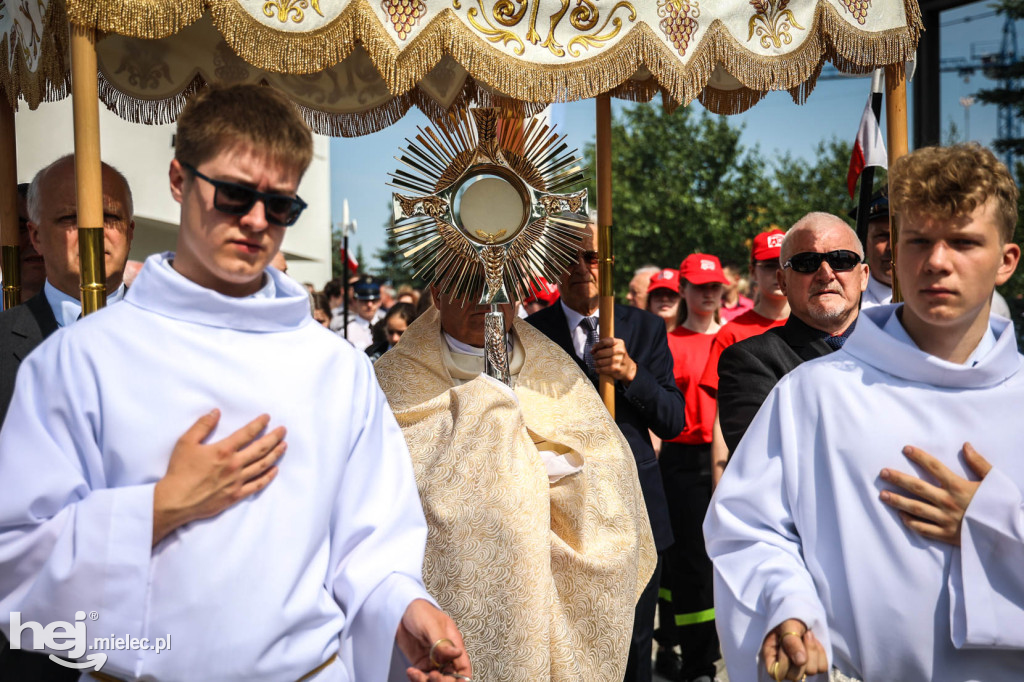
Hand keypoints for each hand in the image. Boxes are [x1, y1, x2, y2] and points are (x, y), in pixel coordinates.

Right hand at [152, 410, 286, 545]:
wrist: (175, 500)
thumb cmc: (179, 471)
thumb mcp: (186, 442)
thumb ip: (202, 425)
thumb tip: (216, 412)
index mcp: (224, 450)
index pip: (247, 433)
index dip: (259, 424)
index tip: (267, 418)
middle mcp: (234, 465)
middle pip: (261, 448)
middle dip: (274, 437)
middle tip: (283, 430)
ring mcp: (237, 481)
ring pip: (262, 465)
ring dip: (275, 454)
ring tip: (284, 446)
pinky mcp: (236, 495)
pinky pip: (257, 485)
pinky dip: (268, 477)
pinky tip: (274, 470)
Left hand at [398, 599, 471, 681]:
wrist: (400, 610)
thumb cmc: (420, 610)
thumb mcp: (431, 625)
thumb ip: (442, 641)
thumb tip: (457, 653)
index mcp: (453, 643)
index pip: (463, 666)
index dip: (461, 678)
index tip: (453, 681)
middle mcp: (445, 654)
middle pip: (450, 676)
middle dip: (442, 681)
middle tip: (432, 675)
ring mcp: (433, 659)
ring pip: (435, 679)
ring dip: (427, 681)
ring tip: (417, 673)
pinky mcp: (421, 662)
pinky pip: (422, 676)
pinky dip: (417, 678)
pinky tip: (411, 671)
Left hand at [591, 337, 636, 382]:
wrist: (628, 368)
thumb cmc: (617, 356)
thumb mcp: (613, 347)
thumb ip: (601, 346)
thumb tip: (592, 351)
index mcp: (619, 343)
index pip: (604, 342)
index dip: (596, 346)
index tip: (593, 350)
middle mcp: (620, 350)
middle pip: (601, 353)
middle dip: (595, 356)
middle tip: (595, 358)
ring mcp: (619, 360)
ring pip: (601, 362)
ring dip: (596, 363)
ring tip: (596, 363)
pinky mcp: (617, 369)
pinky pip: (603, 369)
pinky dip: (598, 369)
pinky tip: (598, 369)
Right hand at [760, 619, 827, 679]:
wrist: (801, 613)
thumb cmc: (789, 619)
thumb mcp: (787, 625)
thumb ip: (791, 642)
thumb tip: (800, 662)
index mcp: (771, 657)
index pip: (777, 674)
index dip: (785, 661)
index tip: (790, 640)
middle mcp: (785, 666)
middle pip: (796, 676)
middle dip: (802, 652)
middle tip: (802, 634)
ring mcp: (800, 668)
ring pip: (811, 671)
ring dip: (812, 650)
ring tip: (808, 635)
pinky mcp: (814, 666)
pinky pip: (822, 667)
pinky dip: (820, 653)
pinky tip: (814, 642)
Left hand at [879, 442, 990, 545]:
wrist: (1008, 534)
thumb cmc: (1001, 507)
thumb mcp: (994, 482)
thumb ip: (979, 463)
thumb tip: (966, 445)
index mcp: (958, 487)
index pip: (934, 467)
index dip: (919, 456)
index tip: (905, 449)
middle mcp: (948, 502)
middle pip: (917, 487)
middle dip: (898, 479)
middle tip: (882, 473)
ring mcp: (945, 520)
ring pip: (915, 508)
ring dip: (897, 501)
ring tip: (882, 495)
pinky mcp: (946, 535)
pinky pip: (924, 529)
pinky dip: (911, 523)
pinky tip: (901, 516)